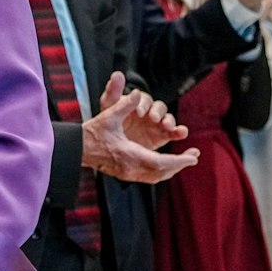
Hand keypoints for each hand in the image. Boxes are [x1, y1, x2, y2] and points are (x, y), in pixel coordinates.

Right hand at [80, 71, 198, 182]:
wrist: (78, 149)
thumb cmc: (93, 132)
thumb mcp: (108, 115)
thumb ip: (125, 105)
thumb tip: (137, 93)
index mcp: (129, 154)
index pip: (160, 162)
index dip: (179, 160)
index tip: (193, 157)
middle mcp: (130, 168)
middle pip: (162, 172)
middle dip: (180, 164)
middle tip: (193, 156)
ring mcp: (128, 174)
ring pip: (157, 177)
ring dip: (172, 169)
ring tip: (183, 160)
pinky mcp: (125, 175)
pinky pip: (150, 177)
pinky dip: (162, 171)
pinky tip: (166, 165)